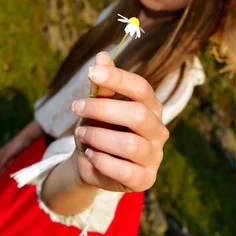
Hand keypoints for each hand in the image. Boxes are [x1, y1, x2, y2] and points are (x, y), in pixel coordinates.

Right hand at [0, 135, 26, 177]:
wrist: (26, 139)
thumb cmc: (15, 145)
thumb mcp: (7, 154)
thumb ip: (2, 162)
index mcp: (1, 152)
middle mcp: (5, 154)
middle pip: (1, 164)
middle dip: (1, 171)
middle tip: (1, 179)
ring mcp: (12, 155)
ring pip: (8, 165)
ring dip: (7, 170)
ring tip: (7, 177)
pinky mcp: (17, 156)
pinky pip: (13, 163)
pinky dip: (12, 168)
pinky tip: (13, 171)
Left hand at [72, 51, 168, 192]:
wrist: (91, 163)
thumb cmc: (99, 128)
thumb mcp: (97, 106)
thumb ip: (102, 86)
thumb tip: (103, 56)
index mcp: (150, 107)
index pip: (142, 88)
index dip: (118, 78)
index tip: (91, 73)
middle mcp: (158, 130)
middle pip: (138, 115)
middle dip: (102, 110)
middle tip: (77, 107)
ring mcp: (155, 156)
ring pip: (131, 145)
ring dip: (99, 137)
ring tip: (81, 135)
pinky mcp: (145, 179)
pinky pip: (125, 170)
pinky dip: (103, 161)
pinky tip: (91, 155)